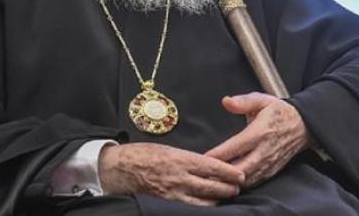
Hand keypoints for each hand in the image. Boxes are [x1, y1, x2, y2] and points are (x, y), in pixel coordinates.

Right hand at [98, 142, 243, 205]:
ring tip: (225, 198)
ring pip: (203, 202)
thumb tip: (205, 164)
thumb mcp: (168, 149)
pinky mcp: (165, 204)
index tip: (240, 175)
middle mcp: (179, 177)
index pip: (212, 167)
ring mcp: (172, 194)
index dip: (228, 172)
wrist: (119, 168)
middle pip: (211, 186)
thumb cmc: (142, 154)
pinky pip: (188, 209)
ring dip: (217, 200)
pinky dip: (201, 208)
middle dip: (227, 188)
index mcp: (181, 159)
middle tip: (237, 188)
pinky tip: (206, 207)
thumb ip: (187, 158)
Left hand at [205, 92, 309, 188]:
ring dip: (230, 180)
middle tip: (205, 171)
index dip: (219, 154)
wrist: (303, 126)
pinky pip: (254, 182)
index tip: (203, 157)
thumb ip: (243, 101)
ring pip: (246, 179)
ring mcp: (269, 163)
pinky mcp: (271, 171)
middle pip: (240, 169)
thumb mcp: (262, 100)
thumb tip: (226, 101)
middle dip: (222, 172)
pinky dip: (240, 184)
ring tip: (214, 177)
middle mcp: (265, 151)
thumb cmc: (279, 112)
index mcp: (260, 132)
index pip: (236, 147)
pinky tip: (229, 181)